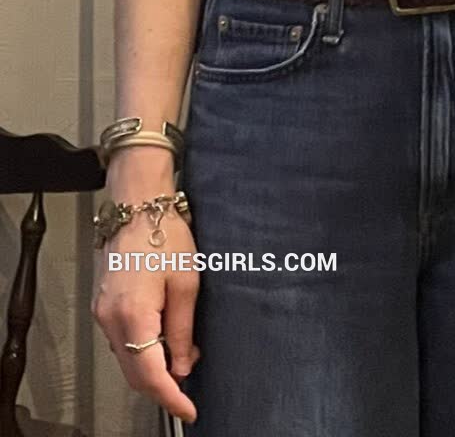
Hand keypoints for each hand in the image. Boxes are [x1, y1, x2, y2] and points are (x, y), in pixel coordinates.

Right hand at [91, 211, 199, 422]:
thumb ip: (182, 331)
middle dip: (163, 385)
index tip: (189, 411)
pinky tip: (162, 337)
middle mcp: (111, 319)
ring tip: (183, 353)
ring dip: (152, 367)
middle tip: (190, 382)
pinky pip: (121, 342)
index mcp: (133, 315)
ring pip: (126, 360)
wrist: (137, 205)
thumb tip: (182, 368)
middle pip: (135, 373)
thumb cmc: (165, 236)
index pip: (151, 375)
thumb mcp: (186, 284)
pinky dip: (141, 350)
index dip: (171, 398)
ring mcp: (102, 313)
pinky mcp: (102, 305)